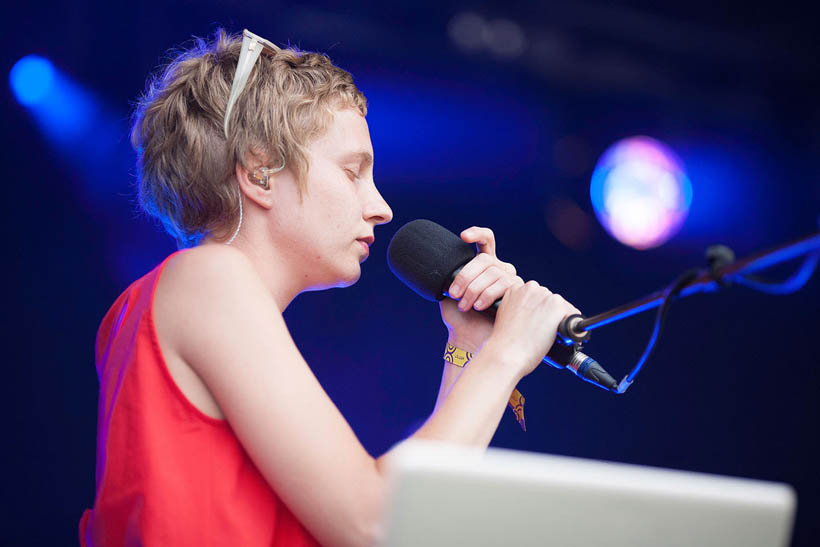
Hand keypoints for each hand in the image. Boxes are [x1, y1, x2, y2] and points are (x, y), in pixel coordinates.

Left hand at [439, 227, 523, 351]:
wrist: (472, 338)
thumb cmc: (460, 319)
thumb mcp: (450, 294)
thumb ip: (450, 280)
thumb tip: (443, 270)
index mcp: (484, 265)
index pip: (486, 240)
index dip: (477, 234)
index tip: (463, 237)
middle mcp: (500, 268)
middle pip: (485, 260)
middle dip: (466, 275)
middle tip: (454, 294)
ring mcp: (510, 279)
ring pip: (492, 273)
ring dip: (474, 289)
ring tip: (465, 305)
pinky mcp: (517, 292)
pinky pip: (502, 285)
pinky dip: (487, 295)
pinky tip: (478, 306)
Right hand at [487, 281, 581, 378]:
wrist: (506, 353)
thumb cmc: (503, 342)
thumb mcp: (505, 317)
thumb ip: (518, 310)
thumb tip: (533, 317)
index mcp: (516, 289)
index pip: (536, 296)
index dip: (538, 311)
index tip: (537, 323)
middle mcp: (530, 288)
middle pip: (549, 300)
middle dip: (549, 315)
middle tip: (544, 332)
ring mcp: (545, 296)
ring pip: (561, 307)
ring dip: (559, 320)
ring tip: (551, 336)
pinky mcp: (557, 306)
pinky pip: (573, 315)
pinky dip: (572, 327)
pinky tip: (564, 337)